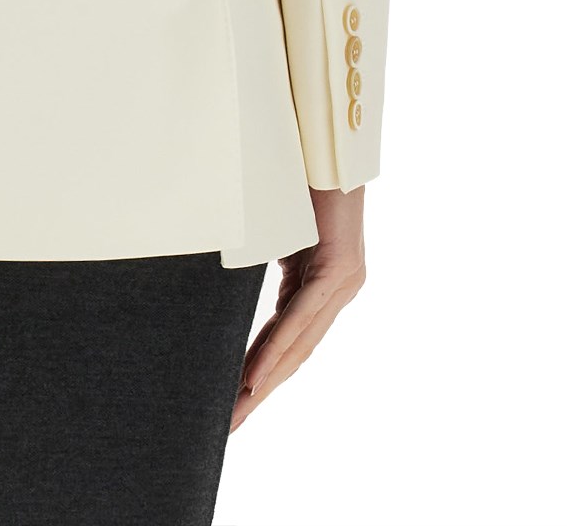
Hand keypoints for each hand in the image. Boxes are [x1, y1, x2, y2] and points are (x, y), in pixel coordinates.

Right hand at [229, 185, 365, 431]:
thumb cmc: (298, 176)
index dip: (260, 373)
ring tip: (237, 409)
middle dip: (259, 391)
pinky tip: (256, 375)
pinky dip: (277, 348)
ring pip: (300, 343)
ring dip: (265, 380)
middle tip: (230, 425)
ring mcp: (344, 282)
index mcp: (322, 283)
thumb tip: (222, 278)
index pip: (288, 341)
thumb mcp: (273, 231)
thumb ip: (263, 261)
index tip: (233, 403)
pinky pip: (302, 318)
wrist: (325, 140)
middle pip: (295, 353)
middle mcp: (340, 290)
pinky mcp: (339, 270)